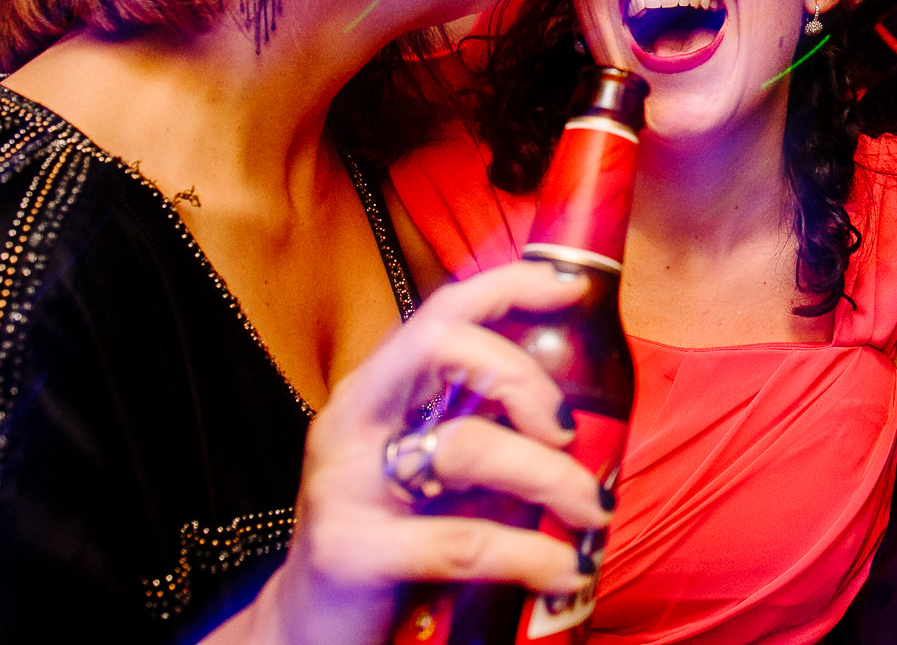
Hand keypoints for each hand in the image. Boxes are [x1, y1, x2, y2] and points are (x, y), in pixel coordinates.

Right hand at [210, 261, 612, 644]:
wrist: (305, 631)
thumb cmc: (387, 539)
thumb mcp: (424, 467)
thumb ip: (476, 426)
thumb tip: (579, 408)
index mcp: (375, 392)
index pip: (439, 313)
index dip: (506, 286)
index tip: (569, 288)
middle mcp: (352, 422)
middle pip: (440, 347)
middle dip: (522, 374)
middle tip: (568, 428)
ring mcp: (343, 485)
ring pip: (464, 446)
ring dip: (548, 476)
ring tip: (591, 510)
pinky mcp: (350, 553)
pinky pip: (462, 540)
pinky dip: (529, 554)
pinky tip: (564, 570)